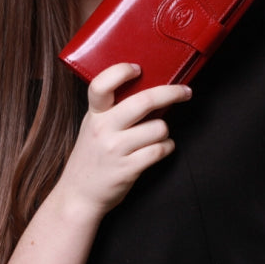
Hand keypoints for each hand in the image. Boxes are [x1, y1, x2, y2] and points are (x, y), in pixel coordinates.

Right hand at [53, 63, 191, 221]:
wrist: (79, 195)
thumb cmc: (92, 157)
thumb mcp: (93, 127)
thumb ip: (111, 109)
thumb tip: (147, 88)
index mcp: (94, 114)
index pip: (102, 84)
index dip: (121, 71)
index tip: (138, 68)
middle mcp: (103, 128)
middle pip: (145, 101)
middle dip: (172, 93)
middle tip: (185, 92)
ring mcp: (116, 149)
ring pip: (159, 128)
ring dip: (165, 131)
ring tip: (158, 136)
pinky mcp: (128, 168)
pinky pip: (161, 150)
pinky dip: (167, 147)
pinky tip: (161, 148)